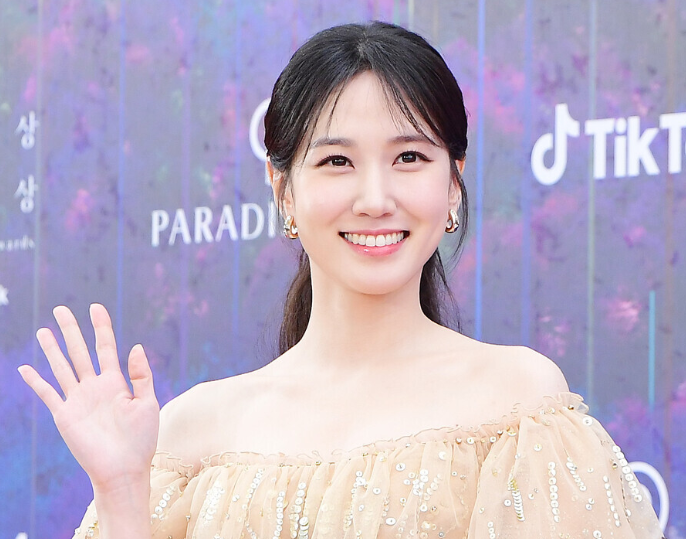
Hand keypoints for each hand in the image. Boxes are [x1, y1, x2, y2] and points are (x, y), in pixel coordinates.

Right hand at [18, 304, 159, 492]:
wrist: (124, 469)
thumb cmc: (141, 439)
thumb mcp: (148, 403)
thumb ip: (141, 375)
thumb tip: (135, 346)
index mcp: (116, 382)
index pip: (106, 347)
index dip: (101, 327)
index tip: (95, 307)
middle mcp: (95, 387)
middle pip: (80, 351)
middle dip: (71, 330)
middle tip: (61, 309)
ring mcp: (78, 400)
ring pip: (62, 367)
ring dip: (52, 349)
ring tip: (44, 330)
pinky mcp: (64, 416)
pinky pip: (47, 394)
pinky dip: (36, 381)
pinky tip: (25, 368)